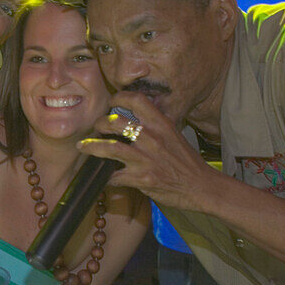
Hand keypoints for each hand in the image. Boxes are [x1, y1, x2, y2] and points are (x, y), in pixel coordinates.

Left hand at [81, 92, 217, 211]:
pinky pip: (115, 176)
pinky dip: (105, 177)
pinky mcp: (142, 179)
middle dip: (100, 123)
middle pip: (116, 122)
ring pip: (111, 148)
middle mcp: (153, 138)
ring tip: (83, 146)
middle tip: (96, 127)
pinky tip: (102, 176)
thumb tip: (132, 122)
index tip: (111, 101)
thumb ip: (154, 127)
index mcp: (162, 124)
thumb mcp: (174, 136)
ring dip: (92, 147)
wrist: (202, 186)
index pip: (137, 100)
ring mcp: (146, 159)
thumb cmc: (187, 162)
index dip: (120, 97)